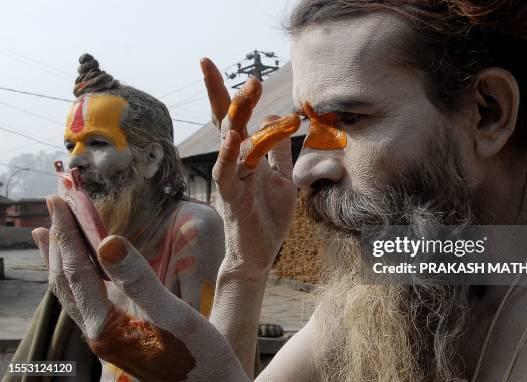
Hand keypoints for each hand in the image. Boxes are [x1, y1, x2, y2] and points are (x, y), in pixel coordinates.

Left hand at [33, 196, 246, 381]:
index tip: (60, 199)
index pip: (77, 270)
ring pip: (72, 292)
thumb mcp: (175, 316)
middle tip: (51, 204)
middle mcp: (99, 333)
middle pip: (65, 281)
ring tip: (50, 235)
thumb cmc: (199, 357)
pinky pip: (86, 300)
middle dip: (57, 241)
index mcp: (108, 325)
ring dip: (60, 259)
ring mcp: (107, 337)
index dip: (68, 232)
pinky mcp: (118, 338)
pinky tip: (85, 269)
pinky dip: (77, 276)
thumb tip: (107, 243)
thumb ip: (139, 280)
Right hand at [201, 58, 299, 277]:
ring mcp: (232, 180)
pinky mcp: (233, 199)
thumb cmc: (268, 217)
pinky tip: (233, 138)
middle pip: (227, 124)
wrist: (259, 254)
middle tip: (232, 72)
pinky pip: (228, 174)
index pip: (237, 120)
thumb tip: (275, 118)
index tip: (228, 68)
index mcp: (248, 158)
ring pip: (228, 143)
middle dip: (229, 97)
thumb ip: (279, 151)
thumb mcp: (283, 179)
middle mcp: (236, 164)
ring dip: (235, 117)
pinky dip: (230, 155)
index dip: (232, 95)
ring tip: (244, 93)